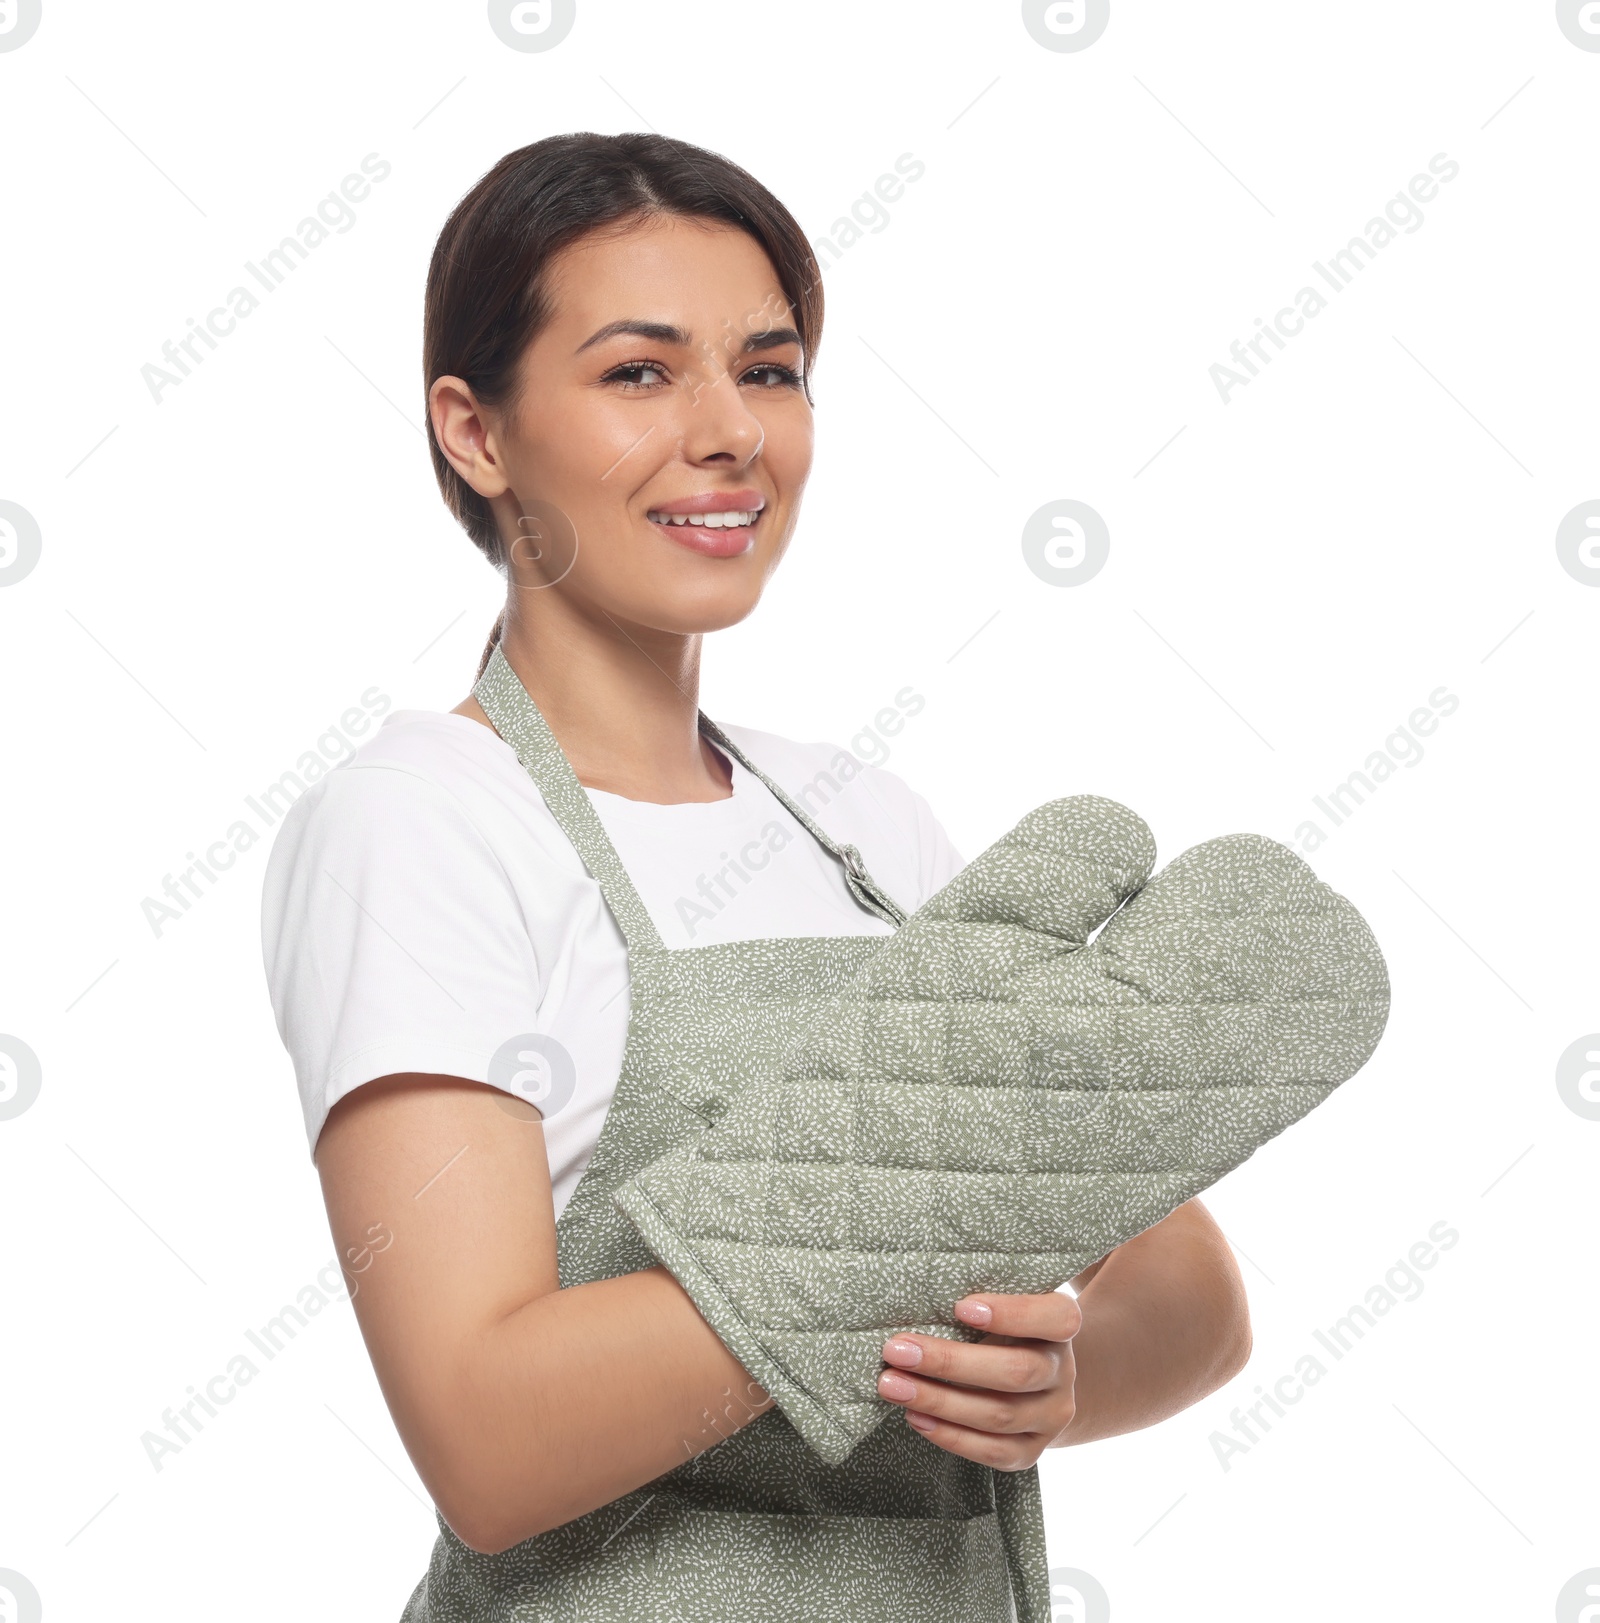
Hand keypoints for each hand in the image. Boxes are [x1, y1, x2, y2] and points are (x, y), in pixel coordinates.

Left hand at [876, 1290, 1081, 1469]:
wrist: (1036, 1380)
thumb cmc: (1004, 1326)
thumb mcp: (1005, 1301)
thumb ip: (980, 1292)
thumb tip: (920, 1293)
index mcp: (1062, 1325)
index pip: (1055, 1318)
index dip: (1012, 1314)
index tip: (960, 1306)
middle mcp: (1062, 1373)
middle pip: (1015, 1372)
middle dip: (949, 1363)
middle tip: (896, 1350)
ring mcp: (1051, 1416)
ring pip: (998, 1415)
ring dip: (938, 1401)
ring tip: (892, 1385)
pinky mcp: (1031, 1450)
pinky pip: (992, 1452)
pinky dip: (950, 1435)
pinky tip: (915, 1417)